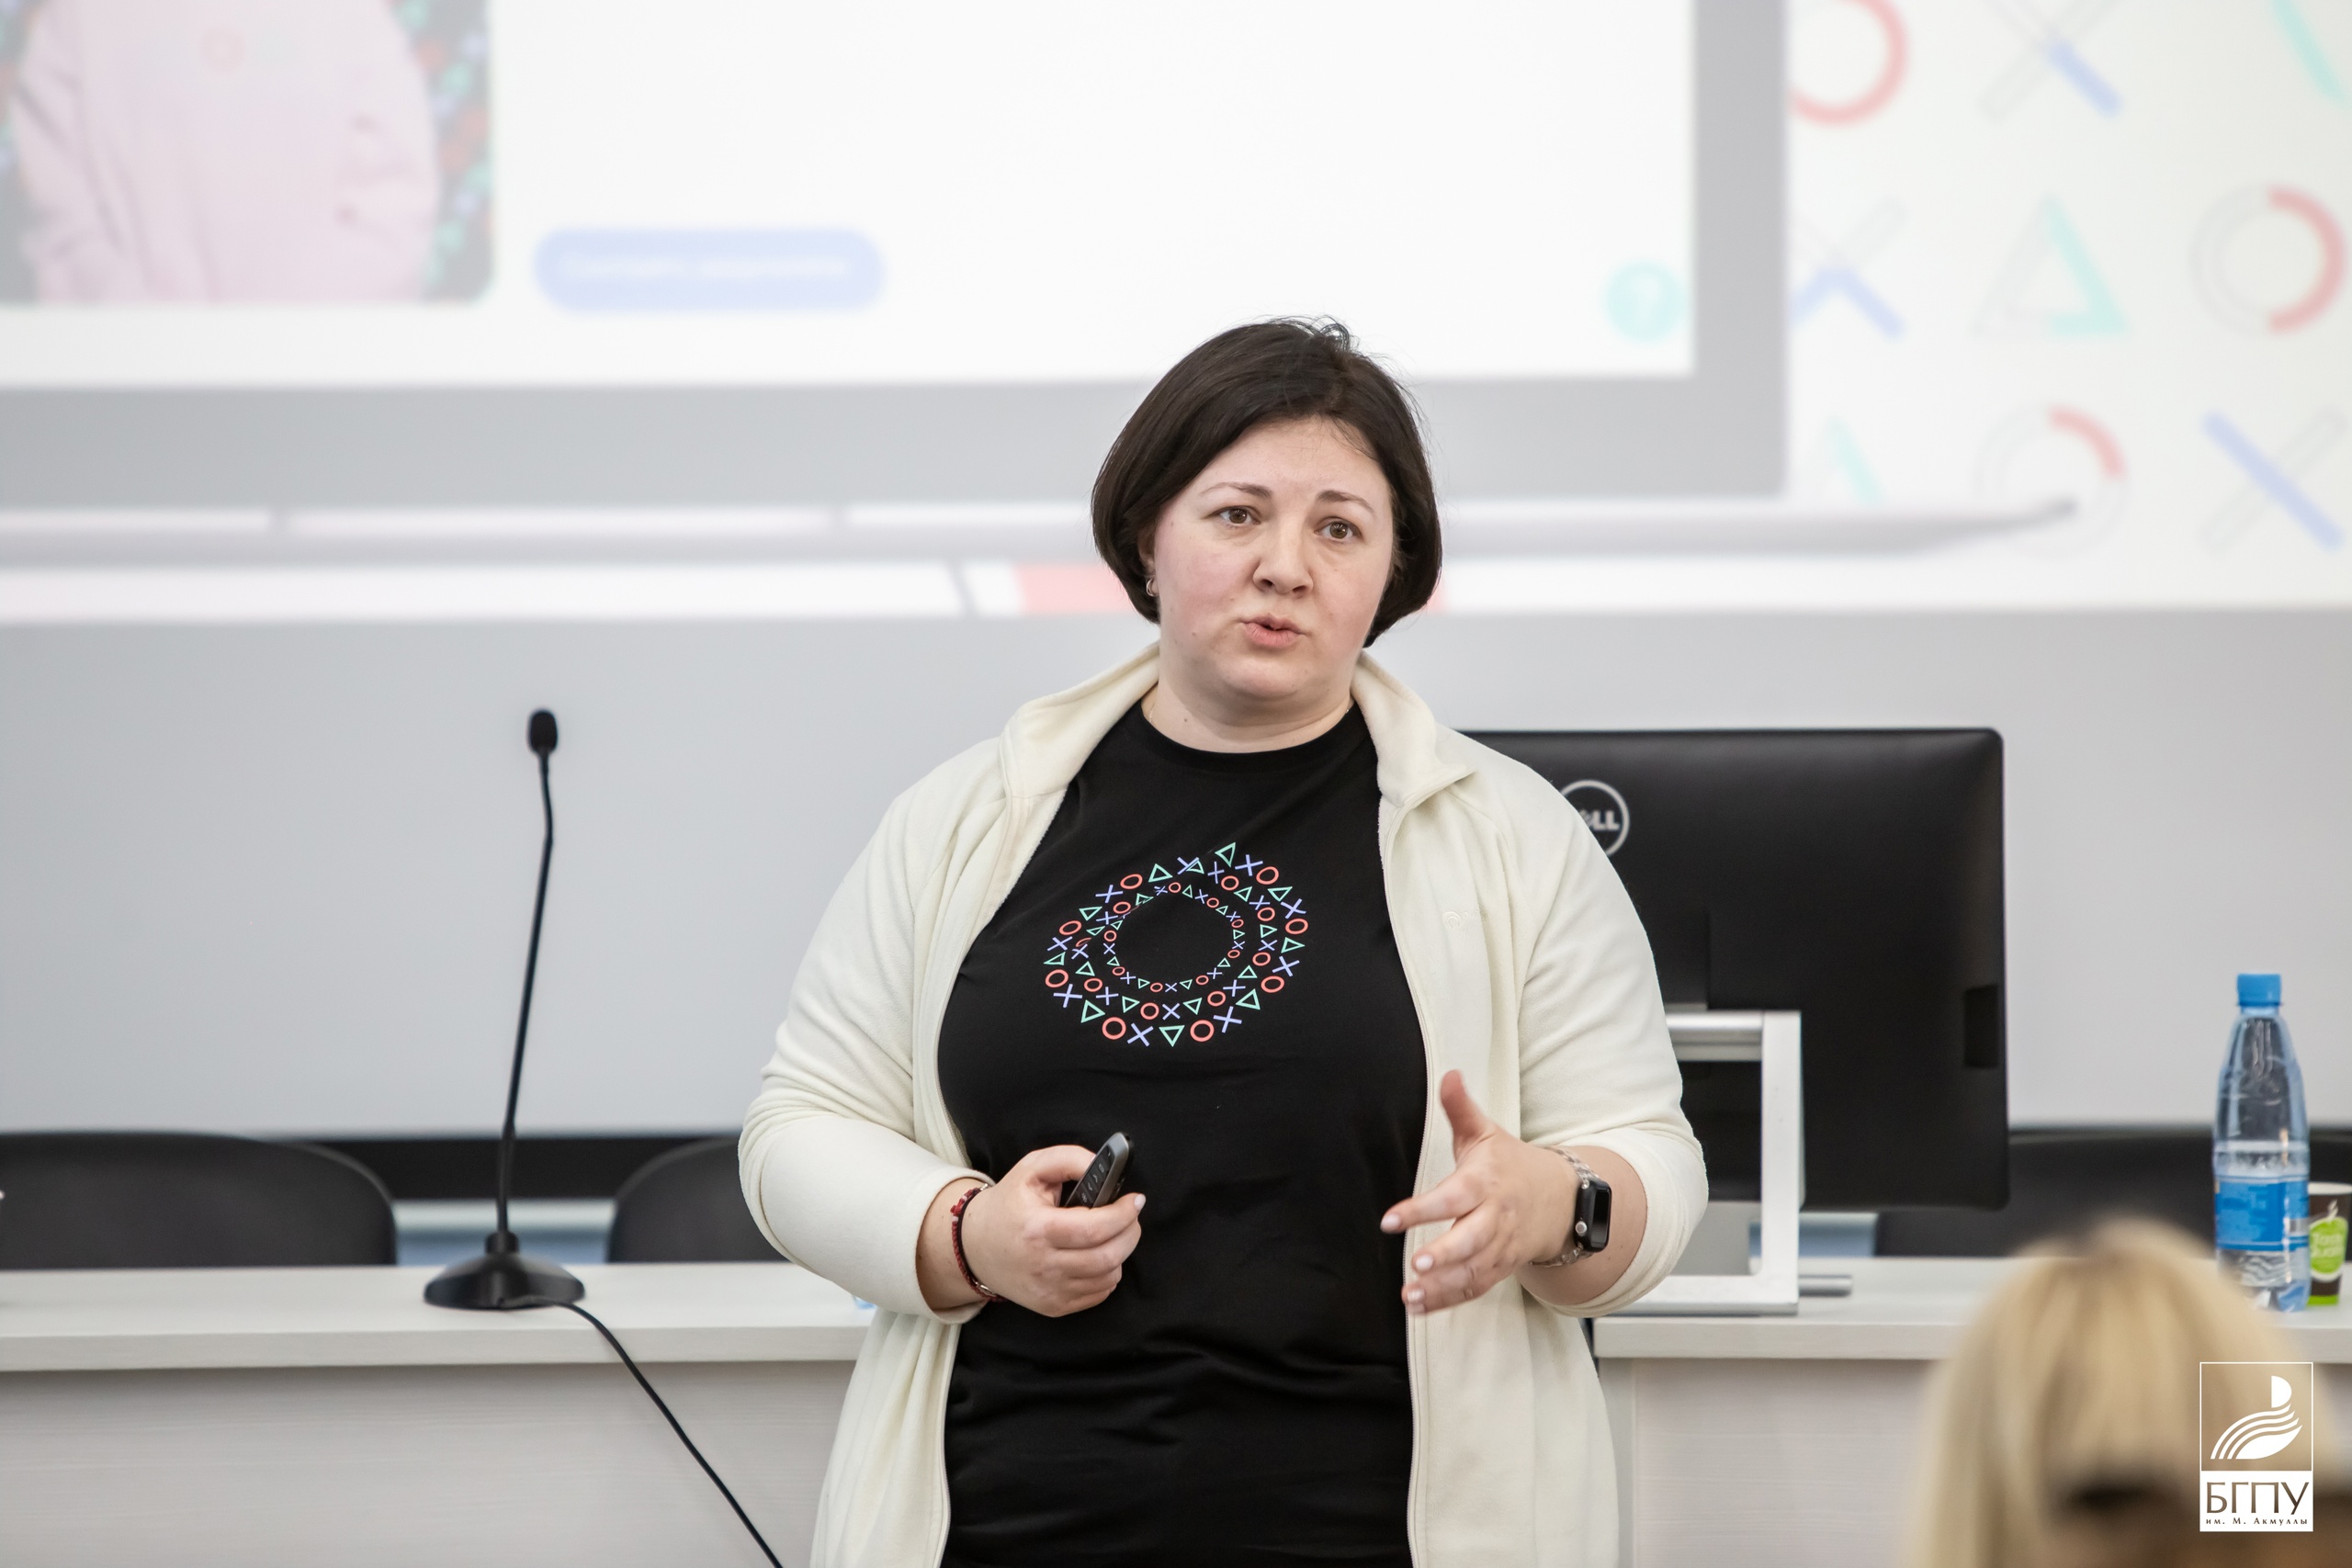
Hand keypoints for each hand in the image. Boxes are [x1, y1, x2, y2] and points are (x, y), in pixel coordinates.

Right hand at [957, 1146, 1145, 1316]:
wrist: (975, 1247)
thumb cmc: (1008, 1205)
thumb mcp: (1031, 1168)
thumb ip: (1069, 1159)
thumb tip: (1103, 1167)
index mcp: (1037, 1229)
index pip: (1095, 1229)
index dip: (1124, 1214)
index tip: (1135, 1200)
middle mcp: (1043, 1266)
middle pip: (1108, 1256)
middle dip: (1131, 1233)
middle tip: (1131, 1217)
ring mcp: (1049, 1291)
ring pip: (1108, 1277)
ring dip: (1120, 1253)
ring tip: (1111, 1234)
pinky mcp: (1053, 1307)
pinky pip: (1098, 1293)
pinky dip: (1107, 1273)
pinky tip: (1096, 1255)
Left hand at [1379, 1070, 1576, 1313]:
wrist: (1560, 1199)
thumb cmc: (1510, 1164)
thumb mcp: (1485, 1133)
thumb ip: (1460, 1108)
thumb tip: (1448, 1074)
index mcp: (1486, 1182)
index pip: (1454, 1197)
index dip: (1423, 1210)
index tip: (1391, 1220)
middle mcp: (1495, 1218)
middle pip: (1472, 1240)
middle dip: (1446, 1254)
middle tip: (1417, 1263)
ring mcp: (1500, 1247)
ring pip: (1474, 1271)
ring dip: (1441, 1286)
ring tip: (1409, 1294)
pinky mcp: (1500, 1268)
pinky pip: (1475, 1288)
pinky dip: (1447, 1300)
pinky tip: (1418, 1307)